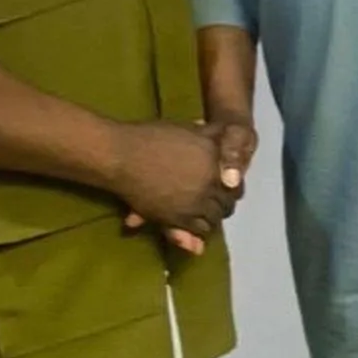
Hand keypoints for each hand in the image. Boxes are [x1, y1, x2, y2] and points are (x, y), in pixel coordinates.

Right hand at [123, 115, 258, 254]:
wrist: (122, 156)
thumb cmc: (151, 137)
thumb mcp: (186, 129)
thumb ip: (207, 134)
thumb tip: (221, 131)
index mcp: (214, 157)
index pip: (236, 181)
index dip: (232, 186)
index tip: (224, 187)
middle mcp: (209, 180)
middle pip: (229, 201)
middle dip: (224, 202)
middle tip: (216, 202)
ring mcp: (195, 200)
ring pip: (216, 217)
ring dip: (213, 216)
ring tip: (204, 212)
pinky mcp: (178, 217)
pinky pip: (199, 228)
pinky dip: (200, 228)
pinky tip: (193, 221)